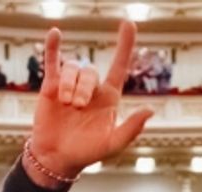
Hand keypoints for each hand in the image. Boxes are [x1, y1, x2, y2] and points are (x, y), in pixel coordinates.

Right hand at [26, 22, 153, 183]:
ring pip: (73, 68)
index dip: (125, 45)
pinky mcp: (51, 86)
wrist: (57, 158)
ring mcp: (71, 85)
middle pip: (90, 71)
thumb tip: (150, 110)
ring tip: (66, 104)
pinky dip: (53, 47)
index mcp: (109, 97)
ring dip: (70, 85)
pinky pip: (53, 61)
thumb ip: (131, 129)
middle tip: (78, 107)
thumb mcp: (112, 145)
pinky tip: (55, 33)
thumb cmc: (87, 152)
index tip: (128, 24)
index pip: (119, 66)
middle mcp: (91, 88)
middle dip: (84, 88)